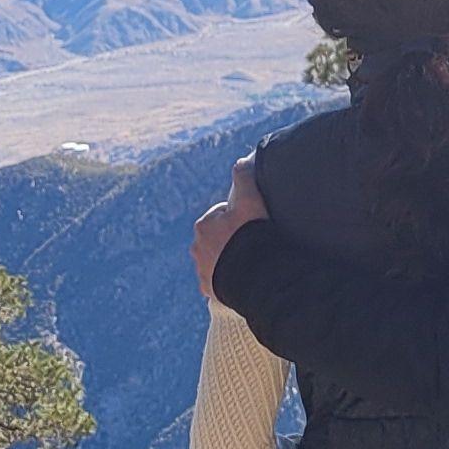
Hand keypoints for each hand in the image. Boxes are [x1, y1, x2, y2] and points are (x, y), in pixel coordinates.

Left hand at [192, 160, 267, 300]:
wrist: (252, 274)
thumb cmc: (251, 235)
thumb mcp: (251, 201)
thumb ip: (245, 178)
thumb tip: (240, 161)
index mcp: (204, 225)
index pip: (222, 217)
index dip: (239, 220)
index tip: (252, 226)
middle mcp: (197, 247)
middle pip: (217, 239)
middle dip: (231, 240)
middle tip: (252, 244)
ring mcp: (201, 269)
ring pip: (216, 260)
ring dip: (228, 259)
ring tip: (249, 262)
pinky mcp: (208, 287)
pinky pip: (217, 281)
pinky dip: (227, 279)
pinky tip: (241, 278)